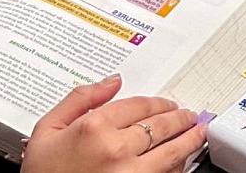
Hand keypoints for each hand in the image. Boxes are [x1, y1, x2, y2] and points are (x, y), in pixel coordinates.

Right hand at [22, 75, 204, 172]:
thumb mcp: (46, 130)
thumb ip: (79, 99)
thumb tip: (111, 81)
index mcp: (94, 128)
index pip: (139, 105)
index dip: (157, 102)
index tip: (165, 104)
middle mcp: (116, 149)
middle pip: (161, 125)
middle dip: (179, 117)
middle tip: (187, 115)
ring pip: (172, 151)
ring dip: (190, 139)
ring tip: (198, 132)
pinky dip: (178, 165)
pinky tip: (182, 159)